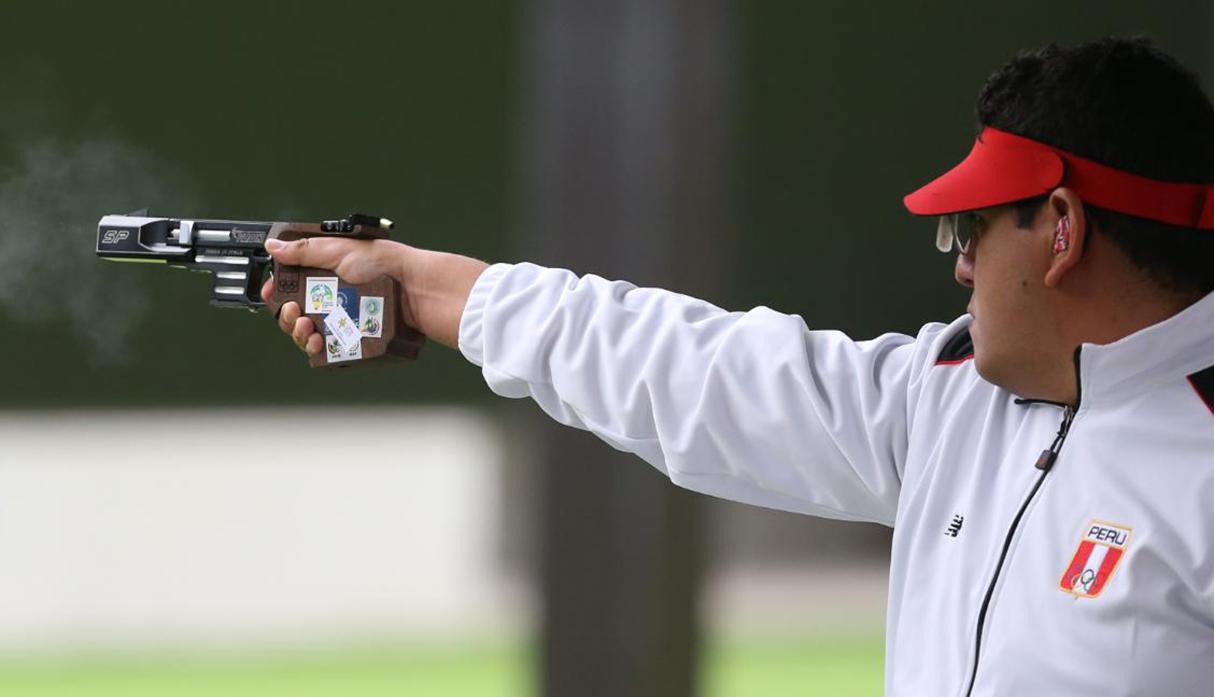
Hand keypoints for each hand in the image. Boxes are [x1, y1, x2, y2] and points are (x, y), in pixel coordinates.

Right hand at [260, 237, 416, 357]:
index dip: (277, 291)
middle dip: (285, 314)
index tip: (270, 292)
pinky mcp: (350, 341)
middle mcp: (331, 300)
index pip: (291, 287)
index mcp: (325, 276)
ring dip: (296, 332)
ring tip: (305, 326)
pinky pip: (325, 351)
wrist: (413, 289)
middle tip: (294, 310)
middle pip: (293, 314)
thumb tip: (274, 246)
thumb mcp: (339, 251)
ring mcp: (340, 322)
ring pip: (305, 335)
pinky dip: (314, 347)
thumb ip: (304, 251)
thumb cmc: (384, 265)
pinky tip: (316, 341)